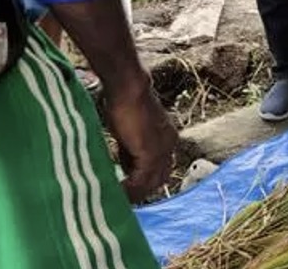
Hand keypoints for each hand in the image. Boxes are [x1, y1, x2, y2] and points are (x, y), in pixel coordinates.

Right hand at [104, 78, 178, 203]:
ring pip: (152, 183)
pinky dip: (129, 190)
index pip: (159, 168)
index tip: (128, 190)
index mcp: (167, 139)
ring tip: (118, 200)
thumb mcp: (129, 133)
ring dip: (135, 194)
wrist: (128, 88)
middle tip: (122, 200)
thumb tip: (124, 169)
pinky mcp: (151, 153)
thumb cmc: (124, 104)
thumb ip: (130, 151)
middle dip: (141, 191)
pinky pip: (141, 180)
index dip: (145, 182)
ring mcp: (163, 150)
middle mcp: (170, 146)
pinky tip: (117, 193)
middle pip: (159, 179)